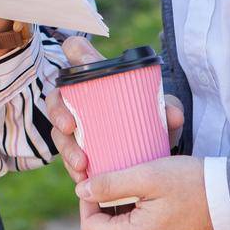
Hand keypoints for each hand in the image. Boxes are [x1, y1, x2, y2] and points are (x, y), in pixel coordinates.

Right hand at [46, 43, 184, 184]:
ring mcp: (75, 126)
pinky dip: (73, 168)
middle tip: (69, 126)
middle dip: (58, 111)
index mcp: (96, 79)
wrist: (155, 151)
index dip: (75, 52)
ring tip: (81, 164)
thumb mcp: (162, 111)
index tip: (82, 60)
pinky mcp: (78, 150)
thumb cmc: (152, 118)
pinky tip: (82, 177)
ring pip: (59, 132)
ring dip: (66, 147)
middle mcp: (79, 99)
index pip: (77, 53)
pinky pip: (68, 157)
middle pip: (56, 96)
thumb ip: (168, 108)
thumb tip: (173, 115)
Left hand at [74, 156, 217, 229]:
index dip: (86, 202)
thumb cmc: (192, 183)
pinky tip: (150, 198)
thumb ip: (110, 184)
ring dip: (121, 212)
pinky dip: (138, 218)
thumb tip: (80, 191)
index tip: (94, 179)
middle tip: (114, 178)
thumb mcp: (147, 176)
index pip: (90, 228)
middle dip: (104, 206)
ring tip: (134, 186)